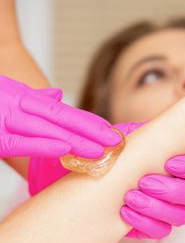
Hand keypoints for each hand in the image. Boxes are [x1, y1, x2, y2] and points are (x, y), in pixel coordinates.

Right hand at [0, 75, 120, 157]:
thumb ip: (34, 96)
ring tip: (99, 150)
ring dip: (75, 139)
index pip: (62, 110)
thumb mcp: (8, 91)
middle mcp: (19, 104)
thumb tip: (58, 95)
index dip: (87, 121)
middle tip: (115, 142)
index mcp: (25, 96)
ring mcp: (7, 119)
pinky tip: (65, 149)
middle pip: (62, 118)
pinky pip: (20, 143)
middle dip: (91, 130)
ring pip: (47, 129)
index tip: (108, 129)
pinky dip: (43, 145)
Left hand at [114, 123, 184, 238]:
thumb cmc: (113, 156)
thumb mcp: (126, 140)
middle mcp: (179, 185)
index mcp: (177, 161)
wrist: (94, 178)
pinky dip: (144, 223)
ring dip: (156, 207)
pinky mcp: (155, 224)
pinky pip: (161, 231)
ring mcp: (169, 207)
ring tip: (129, 197)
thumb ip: (144, 134)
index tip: (169, 163)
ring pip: (182, 215)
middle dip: (172, 189)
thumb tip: (151, 131)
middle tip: (145, 182)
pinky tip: (125, 212)